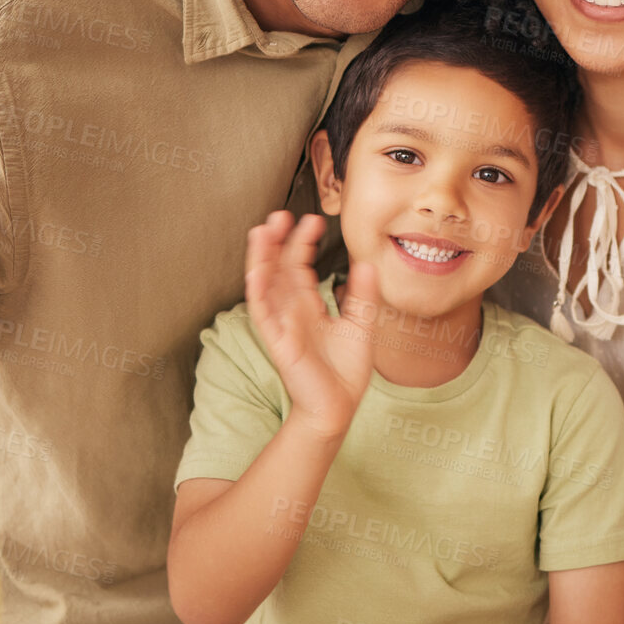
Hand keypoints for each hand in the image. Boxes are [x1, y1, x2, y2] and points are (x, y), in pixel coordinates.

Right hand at [244, 211, 378, 441]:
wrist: (340, 408)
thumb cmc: (346, 371)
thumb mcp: (361, 324)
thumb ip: (362, 295)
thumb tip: (366, 262)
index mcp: (308, 306)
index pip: (299, 267)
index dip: (302, 243)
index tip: (313, 221)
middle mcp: (291, 311)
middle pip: (278, 269)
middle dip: (278, 242)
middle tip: (282, 214)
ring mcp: (282, 324)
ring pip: (265, 284)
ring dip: (261, 258)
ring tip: (263, 229)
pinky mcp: (278, 342)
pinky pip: (263, 314)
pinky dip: (258, 291)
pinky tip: (257, 270)